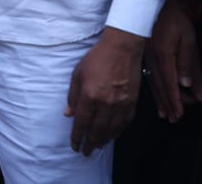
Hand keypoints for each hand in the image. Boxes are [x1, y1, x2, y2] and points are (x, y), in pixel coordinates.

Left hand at [64, 26, 145, 155]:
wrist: (122, 49)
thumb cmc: (96, 59)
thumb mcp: (77, 75)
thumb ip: (73, 96)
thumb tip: (69, 114)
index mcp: (90, 96)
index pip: (82, 123)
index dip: (77, 136)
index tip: (74, 145)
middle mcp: (106, 104)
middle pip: (97, 130)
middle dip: (90, 143)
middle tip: (86, 152)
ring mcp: (121, 104)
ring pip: (112, 130)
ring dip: (104, 140)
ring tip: (98, 146)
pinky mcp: (133, 103)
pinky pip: (125, 123)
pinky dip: (118, 131)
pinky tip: (113, 135)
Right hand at [145, 0, 201, 121]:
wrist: (156, 4)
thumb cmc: (177, 20)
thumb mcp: (188, 39)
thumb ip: (188, 63)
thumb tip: (187, 85)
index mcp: (163, 55)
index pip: (170, 82)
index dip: (175, 100)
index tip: (179, 115)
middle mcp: (152, 59)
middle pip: (161, 85)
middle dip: (168, 103)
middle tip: (174, 120)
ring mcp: (145, 57)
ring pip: (153, 82)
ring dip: (160, 99)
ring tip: (165, 114)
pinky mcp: (144, 55)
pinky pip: (148, 76)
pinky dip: (153, 89)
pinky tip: (156, 97)